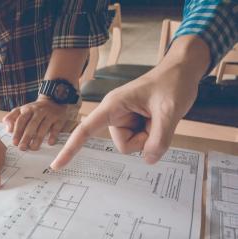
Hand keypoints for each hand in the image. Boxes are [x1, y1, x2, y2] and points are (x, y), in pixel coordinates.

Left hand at [3, 97, 79, 150]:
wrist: (54, 100)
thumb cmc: (35, 110)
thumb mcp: (22, 110)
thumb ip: (12, 118)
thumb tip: (8, 129)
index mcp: (28, 109)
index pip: (21, 120)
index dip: (17, 131)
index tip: (15, 142)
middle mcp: (39, 111)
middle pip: (31, 125)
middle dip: (26, 137)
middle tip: (22, 148)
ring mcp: (50, 114)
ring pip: (43, 127)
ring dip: (38, 139)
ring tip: (33, 148)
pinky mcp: (60, 118)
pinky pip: (56, 127)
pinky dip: (53, 135)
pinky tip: (50, 143)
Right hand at [50, 62, 200, 169]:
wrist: (183, 71)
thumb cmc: (172, 83)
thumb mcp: (170, 110)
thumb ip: (159, 138)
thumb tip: (149, 159)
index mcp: (113, 106)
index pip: (85, 130)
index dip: (70, 148)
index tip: (57, 165)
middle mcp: (115, 113)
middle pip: (123, 144)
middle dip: (143, 139)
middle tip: (158, 119)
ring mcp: (124, 118)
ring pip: (132, 145)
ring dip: (149, 136)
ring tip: (158, 116)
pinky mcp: (134, 122)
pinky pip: (140, 141)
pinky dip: (152, 134)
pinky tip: (158, 118)